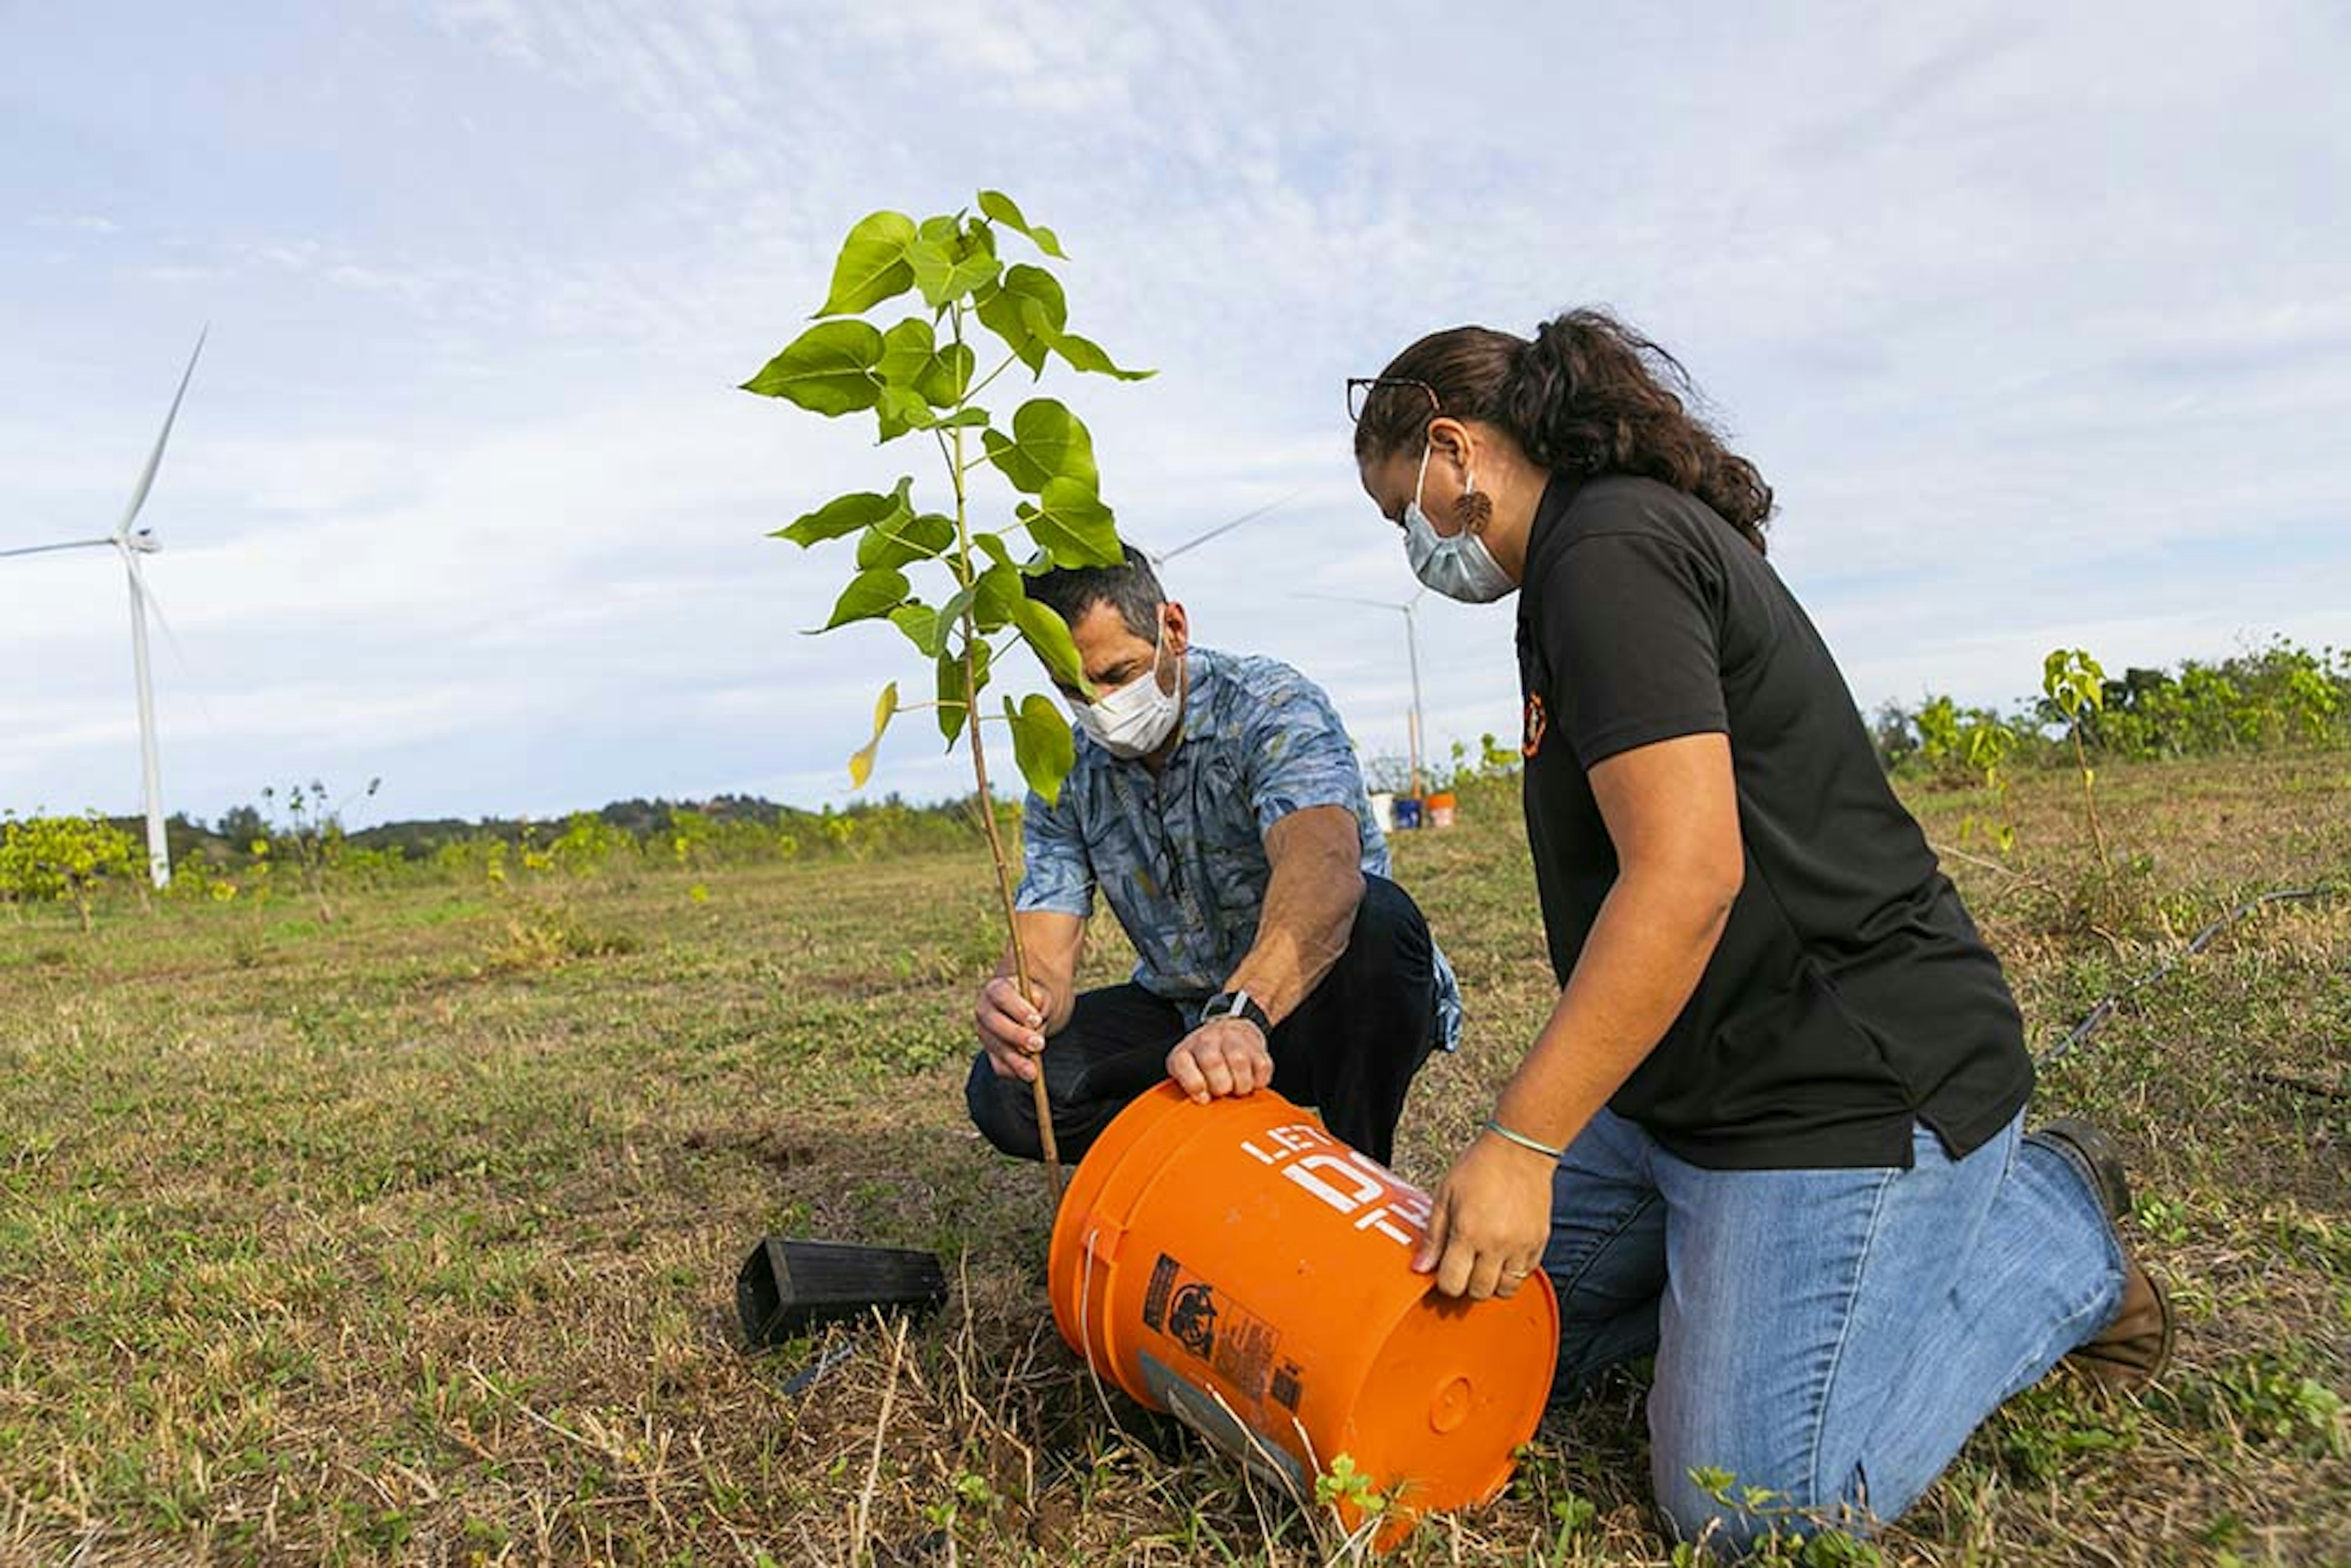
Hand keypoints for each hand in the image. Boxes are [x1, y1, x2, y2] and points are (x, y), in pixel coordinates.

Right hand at [975, 975, 1052, 1082]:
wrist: (1035, 1009)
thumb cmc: (1039, 999)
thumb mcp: (1044, 993)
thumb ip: (1041, 998)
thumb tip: (1037, 1002)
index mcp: (997, 989)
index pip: (1002, 995)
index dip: (1017, 1009)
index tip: (1036, 1020)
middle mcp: (985, 1010)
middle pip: (995, 1023)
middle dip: (1017, 1036)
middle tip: (1039, 1044)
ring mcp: (985, 1033)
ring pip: (995, 1047)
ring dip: (1015, 1060)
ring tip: (1033, 1072)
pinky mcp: (990, 1051)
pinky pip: (997, 1064)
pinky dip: (1012, 1071)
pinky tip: (1026, 1075)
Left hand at [1166, 1017, 1273, 1102]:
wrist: (1227, 1030)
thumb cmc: (1203, 1062)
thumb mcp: (1185, 1073)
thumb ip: (1187, 1090)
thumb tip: (1200, 1103)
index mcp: (1185, 1051)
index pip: (1182, 1064)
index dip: (1193, 1085)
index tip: (1203, 1099)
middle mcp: (1207, 1040)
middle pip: (1212, 1061)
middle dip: (1220, 1086)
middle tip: (1223, 1092)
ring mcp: (1232, 1038)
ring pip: (1239, 1061)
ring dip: (1241, 1085)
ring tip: (1238, 1089)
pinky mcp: (1256, 1044)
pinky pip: (1262, 1065)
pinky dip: (1259, 1081)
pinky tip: (1252, 1082)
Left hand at [1412, 1133, 1554, 1299]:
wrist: (1519, 1149)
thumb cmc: (1480, 1167)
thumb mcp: (1444, 1196)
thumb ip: (1433, 1236)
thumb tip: (1421, 1267)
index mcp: (1468, 1232)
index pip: (1453, 1283)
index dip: (1444, 1283)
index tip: (1444, 1272)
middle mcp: (1496, 1244)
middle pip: (1479, 1291)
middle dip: (1467, 1285)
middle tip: (1464, 1267)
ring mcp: (1521, 1245)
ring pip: (1506, 1289)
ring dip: (1492, 1283)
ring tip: (1484, 1264)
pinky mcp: (1539, 1242)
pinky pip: (1526, 1274)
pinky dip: (1513, 1272)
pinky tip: (1503, 1255)